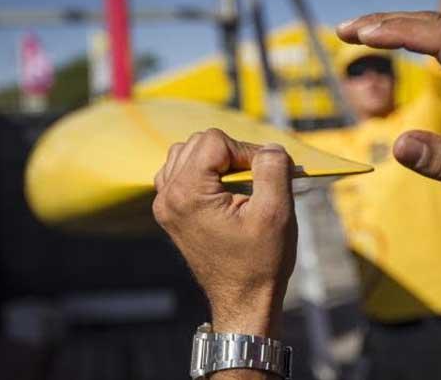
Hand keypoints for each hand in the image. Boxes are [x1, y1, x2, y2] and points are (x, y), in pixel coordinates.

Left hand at [153, 129, 296, 338]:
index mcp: (188, 194)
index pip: (215, 141)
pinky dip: (203, 171)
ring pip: (187, 152)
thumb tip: (269, 147)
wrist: (243, 300)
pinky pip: (180, 171)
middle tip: (257, 180)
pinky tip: (223, 190)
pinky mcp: (170, 212)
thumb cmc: (261, 261)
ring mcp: (165, 205)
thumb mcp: (275, 212)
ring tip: (240, 184)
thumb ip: (273, 168)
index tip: (266, 175)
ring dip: (217, 160)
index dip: (246, 150)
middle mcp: (167, 196)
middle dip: (233, 154)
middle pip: (199, 143)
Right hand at [337, 11, 440, 222]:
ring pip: (438, 23)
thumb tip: (398, 146)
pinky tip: (387, 36)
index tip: (363, 36)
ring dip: (394, 23)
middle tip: (344, 30)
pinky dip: (410, 31)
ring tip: (355, 31)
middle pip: (435, 22)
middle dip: (386, 23)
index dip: (400, 34)